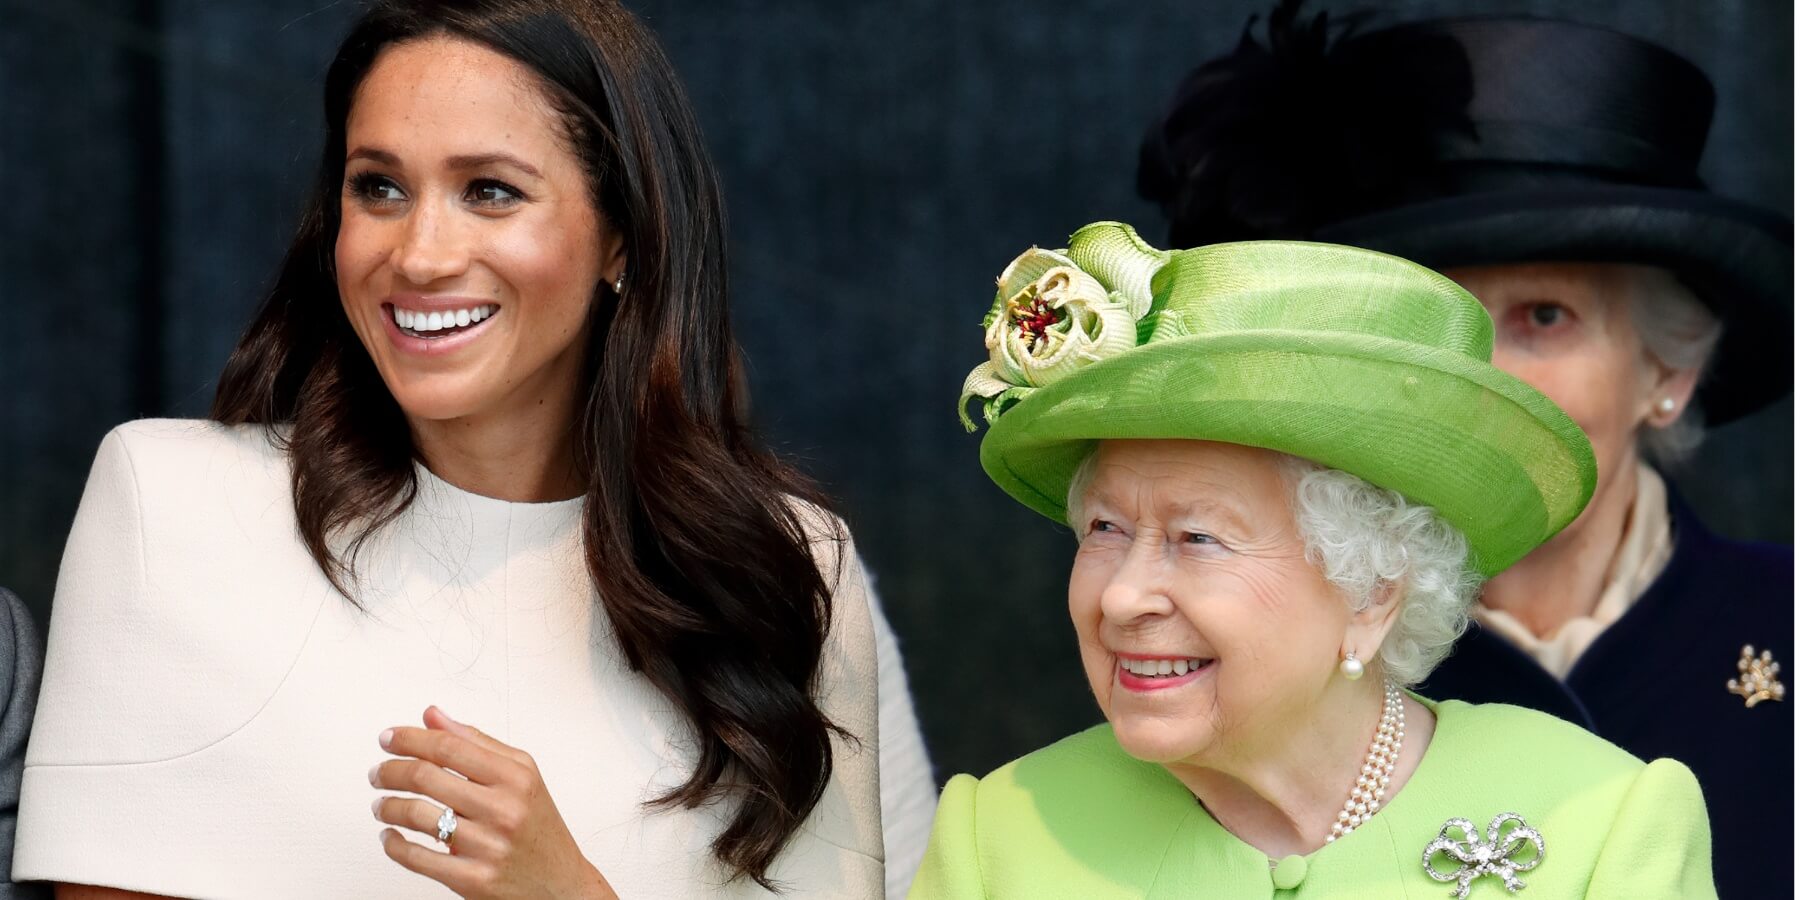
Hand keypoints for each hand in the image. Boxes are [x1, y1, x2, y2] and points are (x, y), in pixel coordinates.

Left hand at [371, 706, 618, 898]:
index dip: (410, 739)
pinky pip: (417, 858)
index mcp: (514, 777)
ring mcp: (487, 846)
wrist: (561, 884)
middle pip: (426, 776)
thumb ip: (475, 742)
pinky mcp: (473, 879)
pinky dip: (393, 844)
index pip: (449, 747)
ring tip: (381, 804)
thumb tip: (432, 716)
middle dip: (390, 771)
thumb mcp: (520, 775)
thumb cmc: (538, 827)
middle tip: (378, 772)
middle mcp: (503, 809)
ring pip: (416, 815)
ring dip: (387, 806)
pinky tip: (390, 835)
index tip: (389, 738)